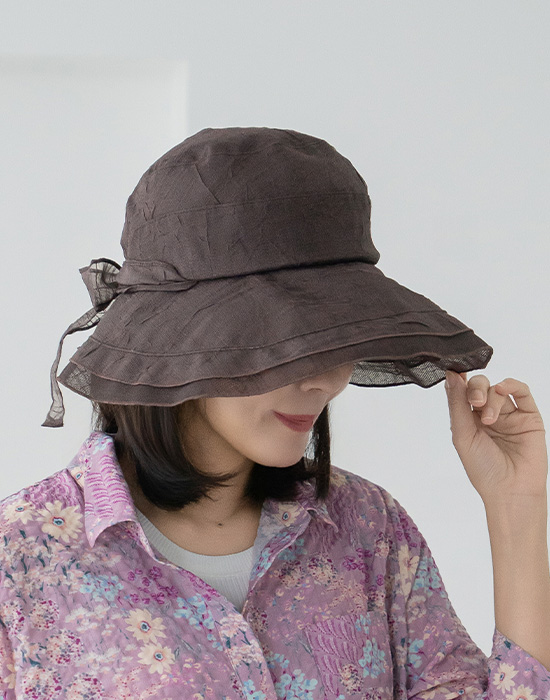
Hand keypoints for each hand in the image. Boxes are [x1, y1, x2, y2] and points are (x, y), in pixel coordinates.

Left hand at [444, 371, 547, 505]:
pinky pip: (522, 392)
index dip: (458, 380)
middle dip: (475, 388)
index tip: (454, 370)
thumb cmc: (484, 469)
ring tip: (489, 420)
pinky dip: (511, 385)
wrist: (511, 491)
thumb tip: (450, 375)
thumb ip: (457, 404)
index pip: (462, 392)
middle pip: (480, 385)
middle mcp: (488, 415)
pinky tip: (503, 389)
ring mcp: (509, 415)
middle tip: (476, 401)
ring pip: (498, 389)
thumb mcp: (462, 435)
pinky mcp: (528, 416)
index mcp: (469, 420)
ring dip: (491, 398)